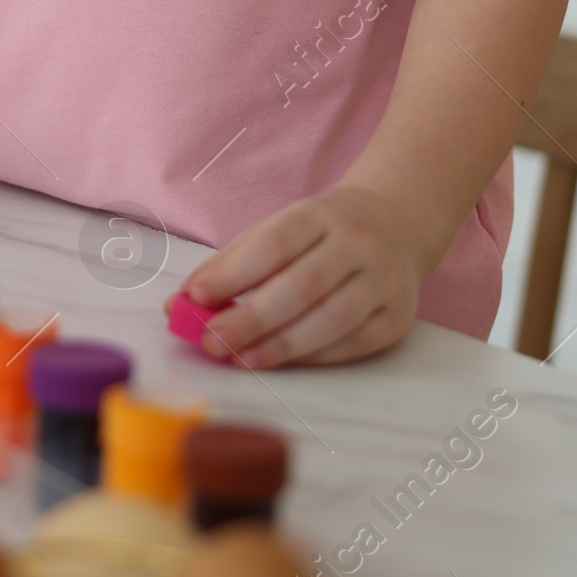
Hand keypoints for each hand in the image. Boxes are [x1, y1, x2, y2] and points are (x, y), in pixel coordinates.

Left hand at [184, 185, 423, 367]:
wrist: (394, 227)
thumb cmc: (319, 234)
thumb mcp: (277, 230)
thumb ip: (231, 264)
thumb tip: (181, 303)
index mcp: (319, 214)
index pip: (273, 244)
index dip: (233, 272)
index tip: (194, 296)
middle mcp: (355, 244)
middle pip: (302, 285)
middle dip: (252, 318)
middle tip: (211, 340)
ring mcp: (381, 281)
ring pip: (331, 319)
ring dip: (280, 344)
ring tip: (239, 358)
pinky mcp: (396, 318)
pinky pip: (353, 344)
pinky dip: (312, 356)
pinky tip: (280, 362)